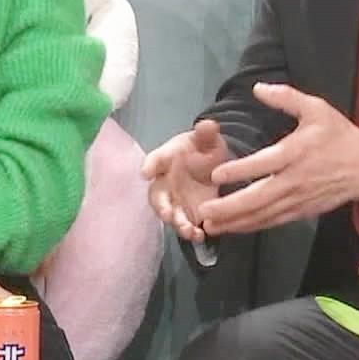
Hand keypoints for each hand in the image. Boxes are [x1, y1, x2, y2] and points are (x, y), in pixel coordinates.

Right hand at [142, 119, 231, 243]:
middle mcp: (164, 181)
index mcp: (166, 158)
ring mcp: (174, 200)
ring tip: (189, 230)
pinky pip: (184, 225)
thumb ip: (206, 133)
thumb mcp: (208, 139)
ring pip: (169, 214)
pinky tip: (201, 235)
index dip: (150, 166)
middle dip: (160, 205)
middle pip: (156, 195)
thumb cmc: (202, 149)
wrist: (212, 165)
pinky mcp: (187, 213)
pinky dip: (191, 232)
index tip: (146, 172)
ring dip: (177, 223)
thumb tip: (207, 124)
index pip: (155, 160)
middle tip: (167, 214)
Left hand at [196, 82, 358, 235]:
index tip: (215, 175)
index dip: (239, 171)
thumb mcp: (317, 108)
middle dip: (230, 207)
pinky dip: (253, 226)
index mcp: (296, 152)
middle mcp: (295, 180)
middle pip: (259, 197)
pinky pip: (273, 221)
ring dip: (236, 222)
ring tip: (210, 225)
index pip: (264, 164)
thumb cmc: (339, 136)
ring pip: (263, 214)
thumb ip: (286, 97)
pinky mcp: (302, 212)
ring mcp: (298, 199)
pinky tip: (234, 228)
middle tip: (204, 211)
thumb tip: (257, 87)